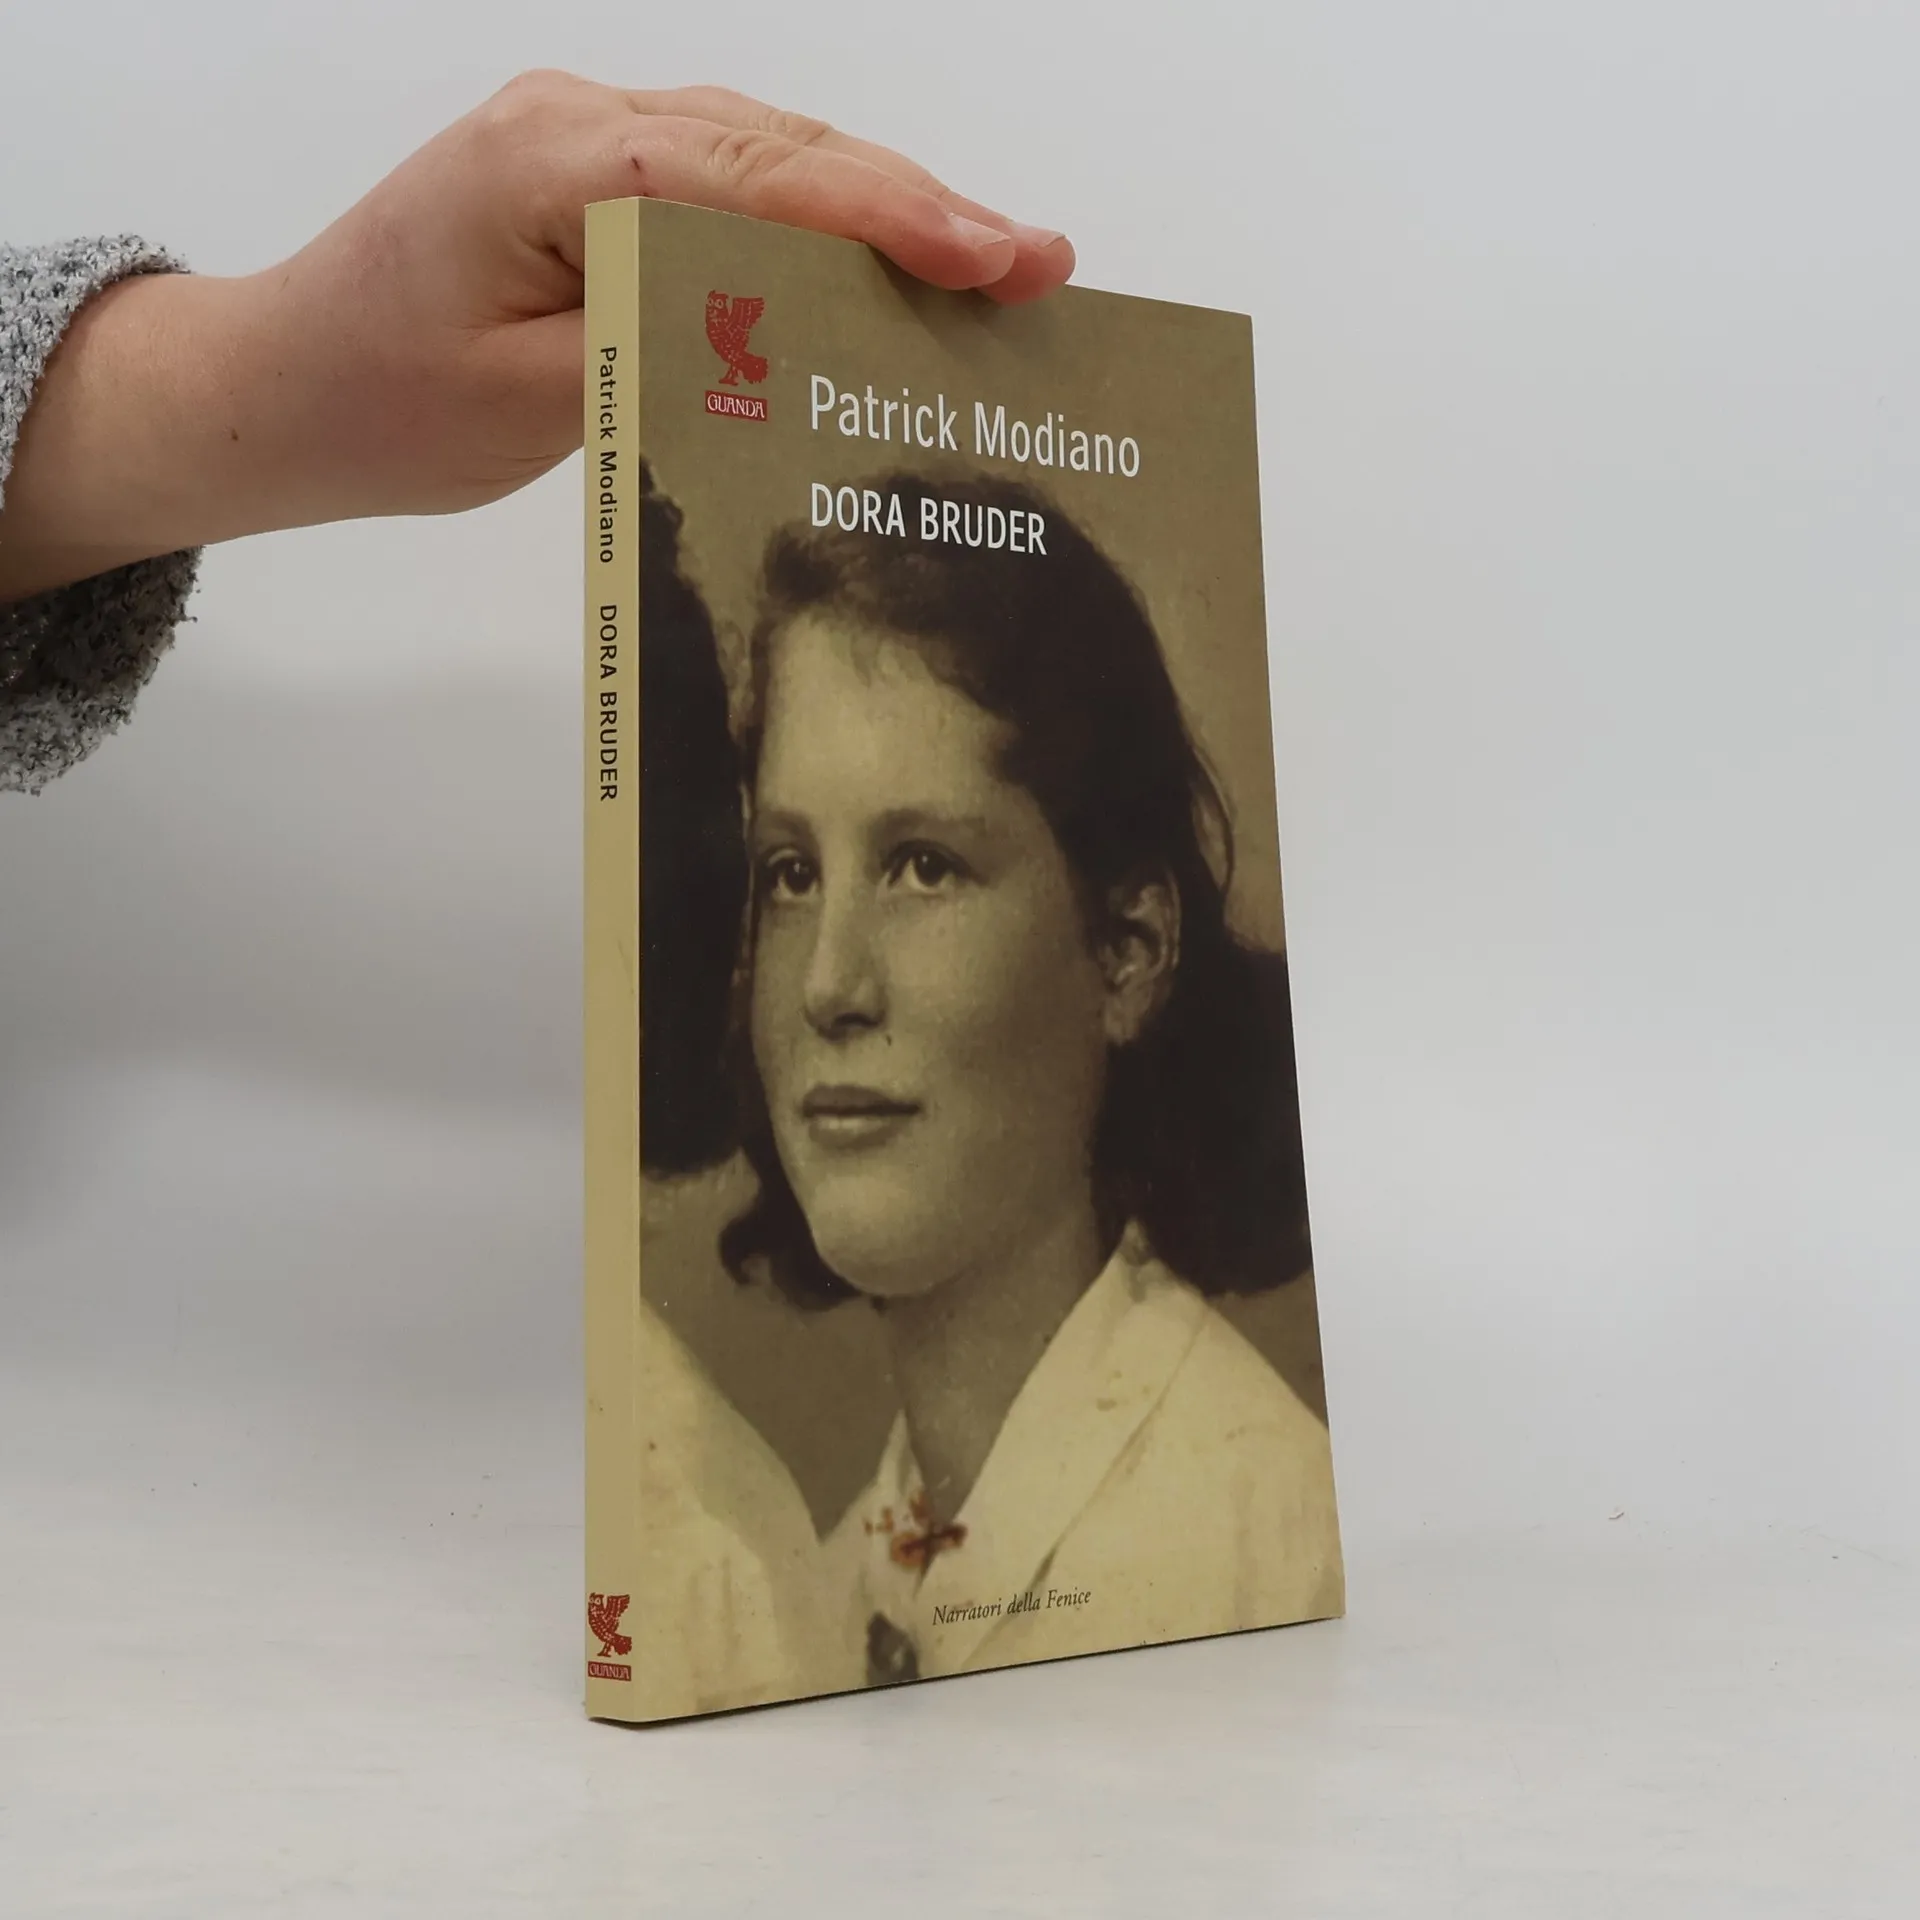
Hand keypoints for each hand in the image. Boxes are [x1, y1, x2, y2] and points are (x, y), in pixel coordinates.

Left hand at [0, 72, 1074, 600]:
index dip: (889, 215)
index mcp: (557, 164)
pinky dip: (817, 220)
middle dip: (920, 207)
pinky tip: (886, 259)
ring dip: (882, 207)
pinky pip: (728, 181)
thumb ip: (667, 355)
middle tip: (1041, 264)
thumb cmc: (383, 405)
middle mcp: (580, 121)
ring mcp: (586, 137)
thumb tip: (797, 341)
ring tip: (994, 264)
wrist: (280, 383)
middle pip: (781, 149)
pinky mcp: (593, 176)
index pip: (755, 177)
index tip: (998, 259)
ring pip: (766, 155)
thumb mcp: (530, 405)